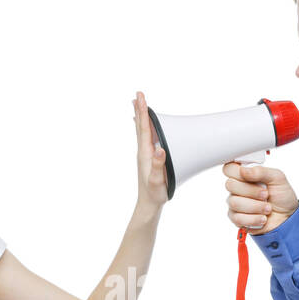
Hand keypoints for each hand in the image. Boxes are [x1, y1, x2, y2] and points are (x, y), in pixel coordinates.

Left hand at [132, 91, 168, 213]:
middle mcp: (143, 152)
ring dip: (141, 117)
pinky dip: (145, 128)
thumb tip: (160, 149)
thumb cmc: (155, 194)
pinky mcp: (149, 159)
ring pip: (142, 131)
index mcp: (145, 154)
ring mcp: (145, 155)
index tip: (141, 98)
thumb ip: (158, 166)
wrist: (149, 205)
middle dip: (140, 110)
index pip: (144, 129)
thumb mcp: (157, 181)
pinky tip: (145, 127)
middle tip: (138, 94)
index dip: (143, 112)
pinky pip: (146, 138)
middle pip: (141, 126)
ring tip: (138, 104)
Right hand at [223, 161, 298, 233]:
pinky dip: (254, 218)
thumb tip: (243, 170)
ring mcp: (235, 203)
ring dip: (255, 206)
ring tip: (267, 208)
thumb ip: (261, 171)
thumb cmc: (282, 196)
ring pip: (234, 202)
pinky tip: (262, 218)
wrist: (287, 217)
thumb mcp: (277, 178)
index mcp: (245, 175)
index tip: (251, 176)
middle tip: (266, 194)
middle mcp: (238, 188)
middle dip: (251, 191)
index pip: (229, 169)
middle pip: (230, 185)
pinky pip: (238, 218)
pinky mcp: (236, 218)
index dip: (236, 172)